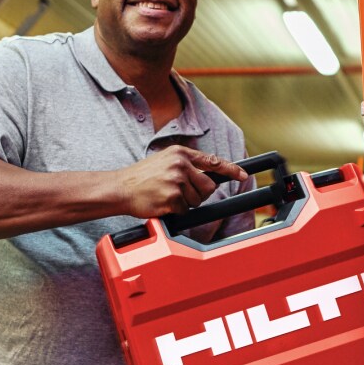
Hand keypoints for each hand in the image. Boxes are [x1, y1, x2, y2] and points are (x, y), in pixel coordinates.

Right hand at [115, 146, 247, 217]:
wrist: (120, 188)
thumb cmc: (141, 177)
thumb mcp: (164, 160)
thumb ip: (186, 164)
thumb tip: (208, 174)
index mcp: (180, 153)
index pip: (212, 161)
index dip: (231, 170)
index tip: (243, 175)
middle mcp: (180, 165)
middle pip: (208, 187)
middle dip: (200, 194)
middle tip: (182, 194)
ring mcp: (176, 181)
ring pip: (197, 200)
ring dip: (185, 203)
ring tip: (167, 196)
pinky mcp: (172, 198)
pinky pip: (185, 210)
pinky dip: (176, 211)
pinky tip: (163, 203)